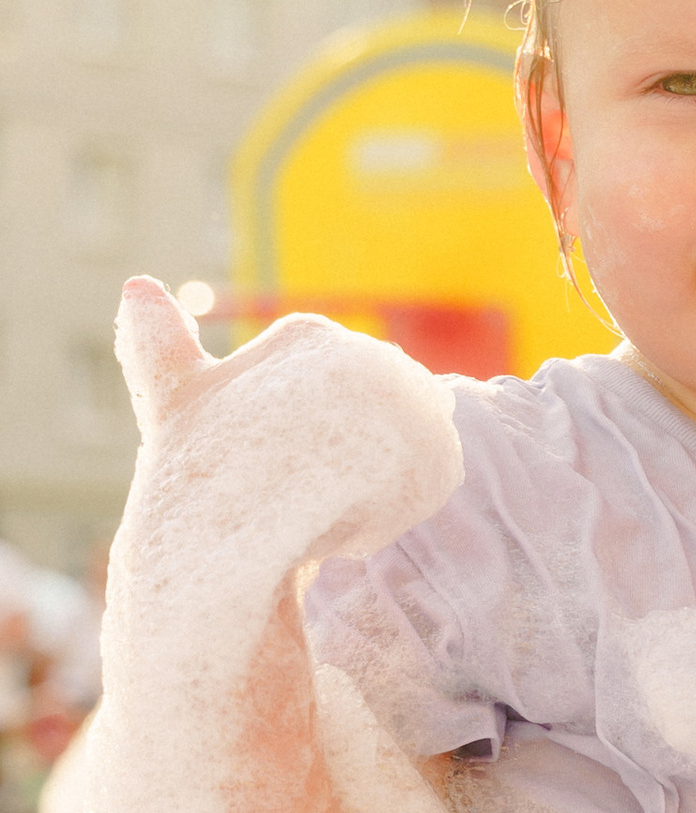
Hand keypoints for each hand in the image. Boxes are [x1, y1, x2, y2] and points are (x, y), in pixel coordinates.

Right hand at [113, 276, 461, 589]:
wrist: (228, 524)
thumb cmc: (195, 469)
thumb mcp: (171, 394)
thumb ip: (158, 342)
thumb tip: (136, 288)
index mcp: (308, 335)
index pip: (336, 385)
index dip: (303, 435)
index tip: (272, 457)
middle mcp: (368, 353)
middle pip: (378, 415)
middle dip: (345, 456)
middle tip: (295, 490)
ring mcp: (410, 397)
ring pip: (407, 448)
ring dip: (372, 483)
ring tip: (317, 507)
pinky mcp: (442, 452)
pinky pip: (430, 486)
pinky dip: (393, 513)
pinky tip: (347, 522)